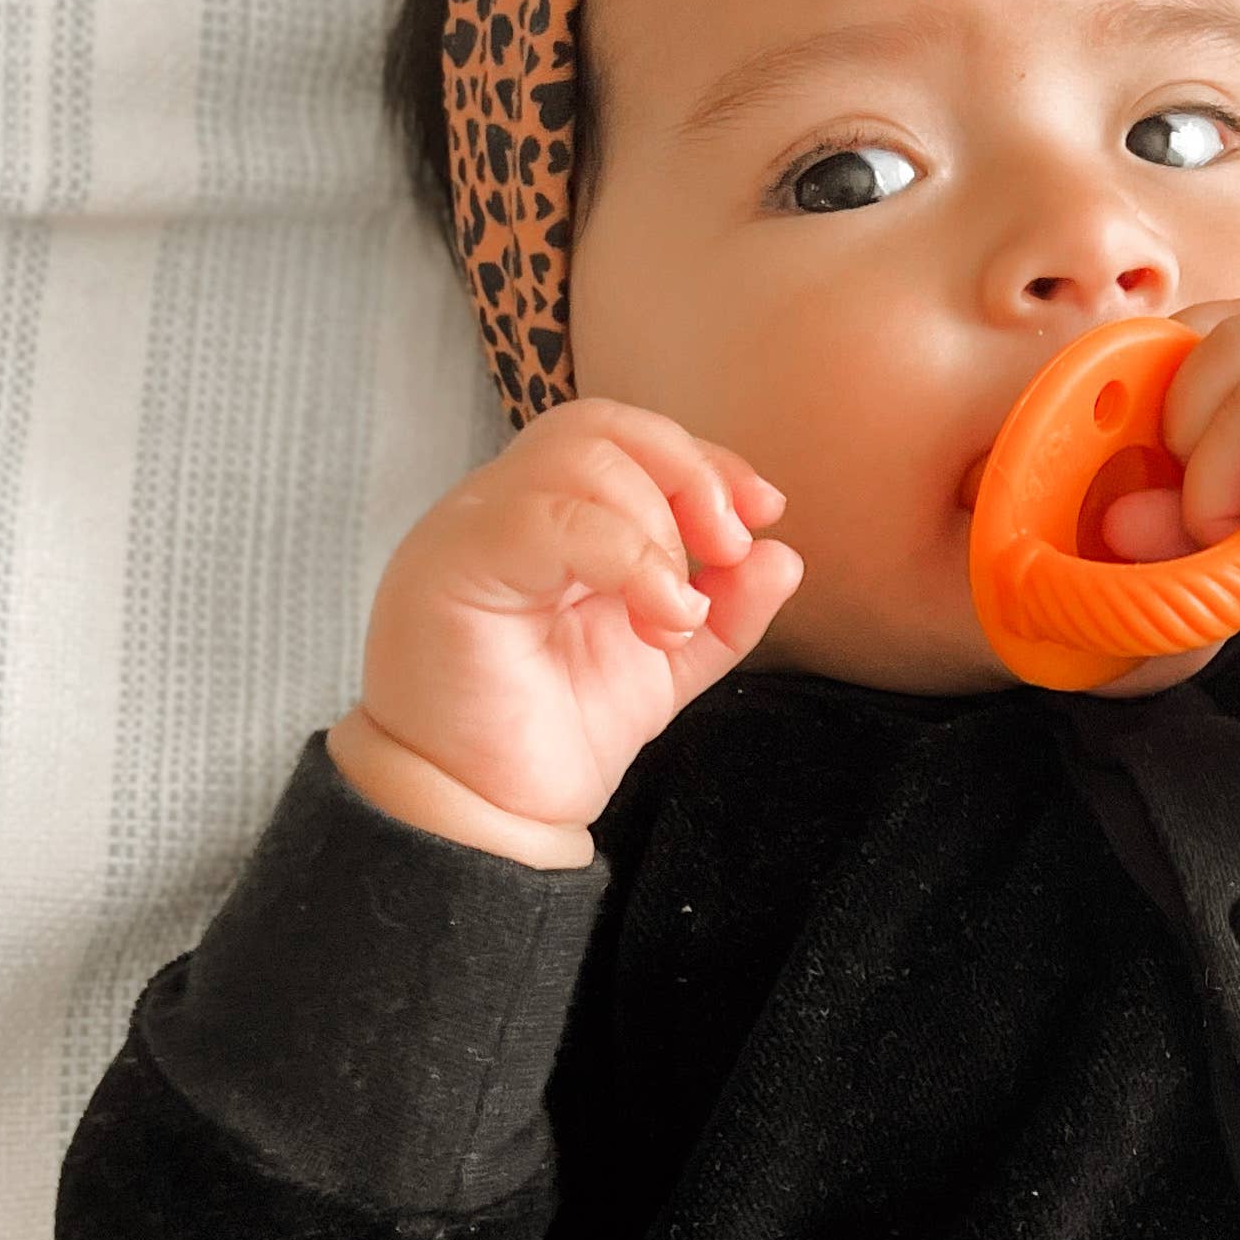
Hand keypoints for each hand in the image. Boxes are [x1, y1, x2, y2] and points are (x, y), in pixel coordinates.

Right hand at [334, 400, 802, 862]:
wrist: (484, 812)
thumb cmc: (553, 735)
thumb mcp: (665, 664)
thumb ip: (724, 611)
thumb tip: (783, 555)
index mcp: (550, 517)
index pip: (626, 440)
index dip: (705, 461)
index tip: (765, 512)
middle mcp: (505, 506)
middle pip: (604, 426)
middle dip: (691, 476)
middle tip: (729, 550)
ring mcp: (473, 527)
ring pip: (579, 456)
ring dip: (658, 528)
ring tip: (675, 615)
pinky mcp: (455, 562)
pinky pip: (547, 516)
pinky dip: (626, 554)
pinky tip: (659, 615)